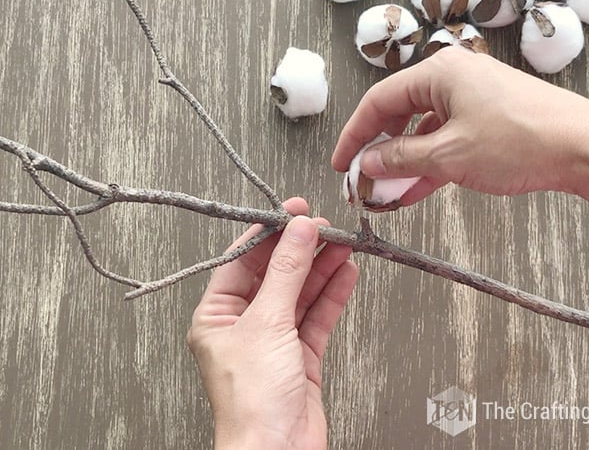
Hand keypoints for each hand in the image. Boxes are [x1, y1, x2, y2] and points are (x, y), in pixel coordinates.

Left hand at [187, 198, 358, 449]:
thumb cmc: (251, 403)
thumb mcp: (267, 323)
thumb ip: (287, 274)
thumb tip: (298, 233)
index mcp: (217, 316)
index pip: (243, 261)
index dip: (269, 233)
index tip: (293, 212)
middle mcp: (243, 326)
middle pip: (275, 275)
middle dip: (301, 249)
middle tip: (325, 226)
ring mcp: (274, 341)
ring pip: (300, 293)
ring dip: (321, 268)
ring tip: (342, 243)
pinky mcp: (300, 357)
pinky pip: (317, 316)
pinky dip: (332, 294)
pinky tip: (345, 273)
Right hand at [332, 46, 588, 203]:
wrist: (586, 148)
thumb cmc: (520, 140)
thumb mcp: (449, 155)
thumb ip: (402, 158)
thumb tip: (369, 163)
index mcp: (439, 73)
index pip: (379, 102)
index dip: (355, 136)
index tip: (342, 165)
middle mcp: (453, 78)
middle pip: (399, 114)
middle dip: (379, 151)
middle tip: (363, 182)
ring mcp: (473, 99)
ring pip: (423, 130)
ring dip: (404, 163)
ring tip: (387, 194)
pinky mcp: (489, 119)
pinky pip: (447, 139)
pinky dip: (430, 164)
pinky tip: (416, 191)